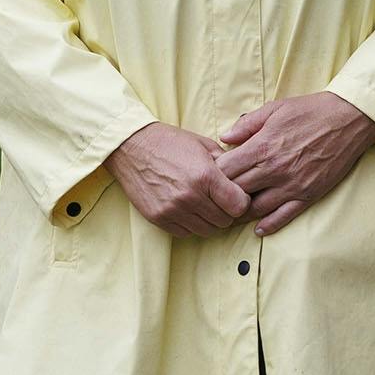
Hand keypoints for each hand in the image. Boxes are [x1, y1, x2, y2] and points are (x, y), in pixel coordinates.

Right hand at [104, 123, 250, 237]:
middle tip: (219, 200)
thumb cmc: (169, 142)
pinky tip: (186, 209)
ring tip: (203, 205)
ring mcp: (173, 210)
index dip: (241, 202)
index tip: (236, 197)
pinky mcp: (158, 218)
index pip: (239, 206)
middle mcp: (190, 196)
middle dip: (226, 212)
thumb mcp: (203, 144)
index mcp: (206, 176)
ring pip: (206, 230)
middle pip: (224, 221)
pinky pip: (185, 232)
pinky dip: (190, 224)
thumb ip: (225, 163)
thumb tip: (242, 178)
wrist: (132, 146)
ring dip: (208, 220)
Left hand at [214, 92, 374, 236]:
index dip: (213, 174)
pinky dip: (268, 225)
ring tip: (233, 212)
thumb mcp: (275, 108)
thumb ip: (246, 124)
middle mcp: (274, 170)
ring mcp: (291, 185)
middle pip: (236, 191)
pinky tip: (258, 228)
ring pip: (256, 208)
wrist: (348, 119)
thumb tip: (224, 138)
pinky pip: (283, 216)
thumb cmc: (311, 110)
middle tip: (217, 196)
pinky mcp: (308, 195)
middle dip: (223, 194)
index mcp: (261, 147)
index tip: (211, 174)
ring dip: (242, 212)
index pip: (225, 170)